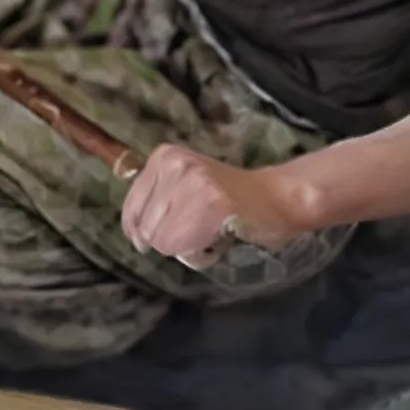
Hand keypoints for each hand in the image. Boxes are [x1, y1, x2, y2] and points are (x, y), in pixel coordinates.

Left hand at [119, 144, 315, 267]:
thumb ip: (156, 203)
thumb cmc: (230, 199)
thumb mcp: (184, 186)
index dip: (142, 231)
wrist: (278, 197)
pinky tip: (215, 239)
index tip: (165, 236)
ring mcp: (192, 182)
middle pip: (146, 227)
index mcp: (163, 157)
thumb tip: (134, 237)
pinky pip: (181, 245)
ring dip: (184, 246)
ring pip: (161, 240)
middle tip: (199, 230)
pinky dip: (196, 252)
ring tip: (209, 232)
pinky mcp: (210, 203)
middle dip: (169, 238)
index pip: (131, 209)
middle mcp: (174, 165)